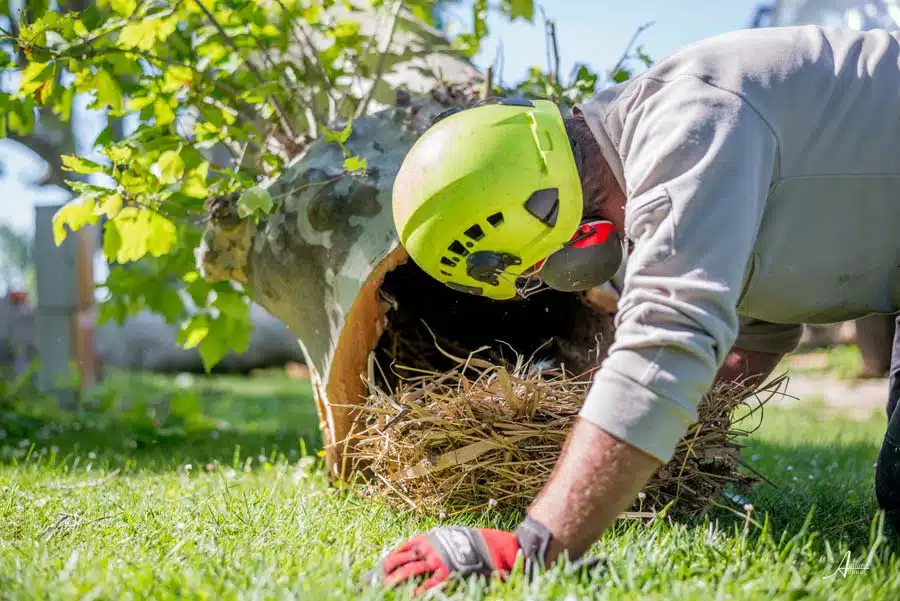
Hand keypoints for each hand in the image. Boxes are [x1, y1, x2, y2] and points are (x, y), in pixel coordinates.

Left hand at [368, 518, 551, 593]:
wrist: (496, 547)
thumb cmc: (475, 543)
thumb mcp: (451, 538)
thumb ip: (435, 546)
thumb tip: (419, 554)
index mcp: (429, 538)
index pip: (402, 549)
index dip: (388, 560)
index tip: (378, 569)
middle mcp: (430, 547)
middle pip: (400, 560)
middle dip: (385, 572)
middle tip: (374, 581)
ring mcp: (438, 560)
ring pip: (409, 571)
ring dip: (394, 580)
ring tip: (383, 588)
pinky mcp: (447, 573)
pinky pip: (426, 584)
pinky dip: (415, 590)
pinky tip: (407, 595)